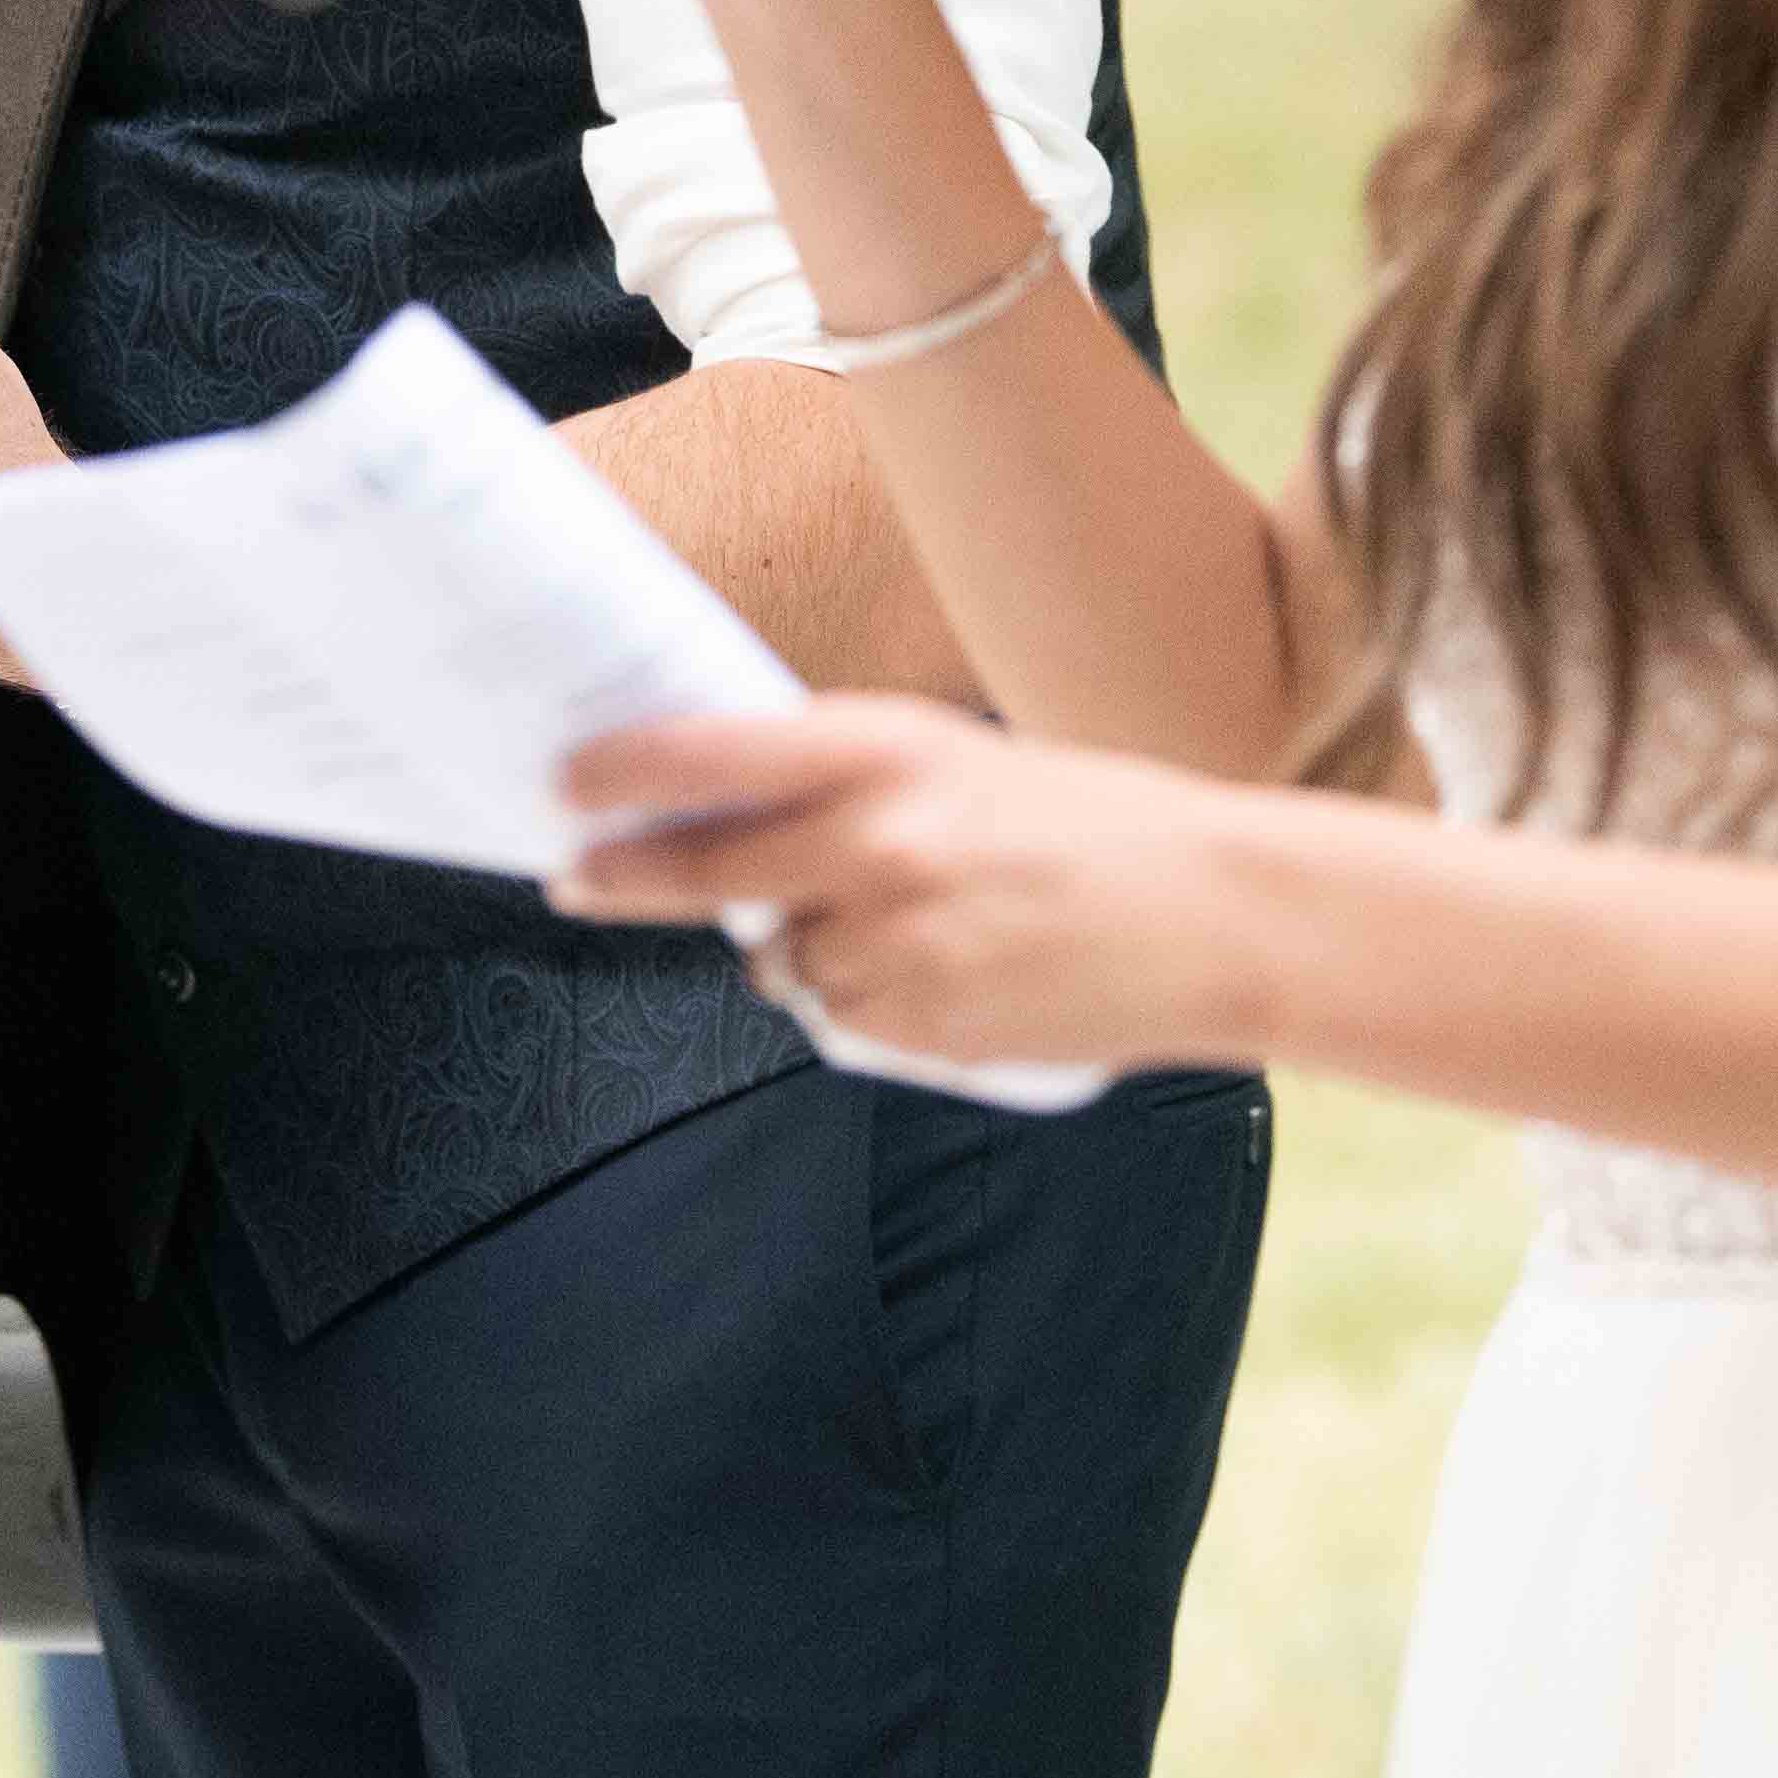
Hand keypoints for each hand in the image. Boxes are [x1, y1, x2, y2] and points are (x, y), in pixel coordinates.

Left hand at [552, 695, 1264, 1079]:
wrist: (1216, 915)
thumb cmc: (1092, 822)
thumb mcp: (962, 761)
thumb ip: (848, 782)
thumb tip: (727, 809)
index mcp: (887, 751)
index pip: (709, 754)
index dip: (618, 774)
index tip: (561, 784)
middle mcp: (874, 843)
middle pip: (701, 873)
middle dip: (625, 877)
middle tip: (579, 877)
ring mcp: (891, 944)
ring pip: (776, 960)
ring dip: (801, 945)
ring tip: (905, 920)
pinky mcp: (916, 1026)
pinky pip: (838, 1016)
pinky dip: (862, 999)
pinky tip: (943, 970)